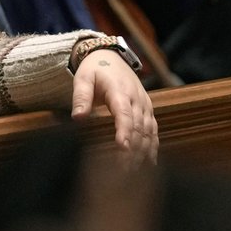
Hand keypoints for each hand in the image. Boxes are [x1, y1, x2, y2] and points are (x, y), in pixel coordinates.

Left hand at [72, 47, 157, 163]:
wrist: (111, 56)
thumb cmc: (94, 69)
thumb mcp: (83, 78)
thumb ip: (80, 97)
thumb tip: (77, 118)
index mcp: (120, 91)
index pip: (125, 115)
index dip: (125, 132)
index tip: (123, 149)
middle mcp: (137, 99)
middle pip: (139, 128)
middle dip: (133, 150)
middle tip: (123, 172)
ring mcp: (145, 105)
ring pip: (149, 132)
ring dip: (143, 152)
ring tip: (134, 173)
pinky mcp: (148, 111)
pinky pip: (154, 131)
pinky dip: (153, 147)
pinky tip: (149, 164)